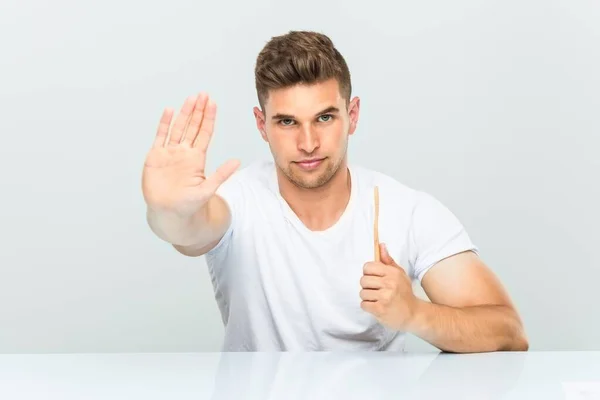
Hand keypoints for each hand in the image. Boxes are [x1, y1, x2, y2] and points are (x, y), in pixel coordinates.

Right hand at [142, 93, 239, 216]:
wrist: (168, 213)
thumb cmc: (188, 204)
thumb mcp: (207, 189)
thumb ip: (221, 174)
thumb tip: (237, 161)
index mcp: (197, 158)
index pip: (204, 133)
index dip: (208, 118)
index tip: (213, 104)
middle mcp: (184, 152)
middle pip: (192, 127)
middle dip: (198, 111)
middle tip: (204, 95)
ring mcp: (170, 153)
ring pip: (178, 128)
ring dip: (184, 113)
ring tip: (191, 98)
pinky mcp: (155, 157)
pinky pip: (160, 137)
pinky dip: (165, 124)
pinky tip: (169, 111)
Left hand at [360, 243, 419, 330]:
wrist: (413, 313)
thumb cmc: (404, 292)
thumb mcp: (399, 274)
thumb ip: (388, 261)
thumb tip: (381, 245)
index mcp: (392, 273)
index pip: (368, 267)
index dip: (368, 273)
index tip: (373, 278)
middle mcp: (389, 283)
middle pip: (363, 280)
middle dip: (367, 286)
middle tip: (376, 290)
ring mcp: (385, 297)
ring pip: (362, 293)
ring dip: (367, 297)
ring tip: (377, 299)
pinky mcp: (380, 309)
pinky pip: (363, 304)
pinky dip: (368, 306)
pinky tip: (377, 306)